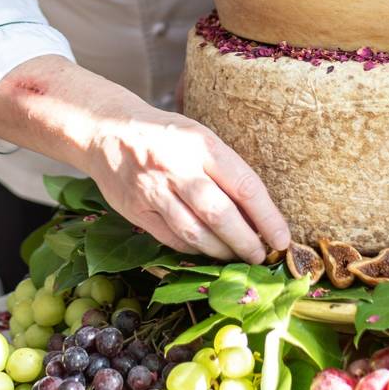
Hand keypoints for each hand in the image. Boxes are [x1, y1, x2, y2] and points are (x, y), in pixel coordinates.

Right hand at [0, 55, 290, 263]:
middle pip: (221, 216)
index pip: (245, 186)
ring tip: (237, 258)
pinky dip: (194, 250)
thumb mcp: (199, 137)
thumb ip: (225, 171)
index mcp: (201, 145)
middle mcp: (177, 168)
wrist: (107, 131)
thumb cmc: (165, 136)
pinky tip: (207, 252)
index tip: (282, 238)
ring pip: (195, 233)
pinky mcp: (137, 210)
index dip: (267, 218)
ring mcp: (154, 191)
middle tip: (261, 256)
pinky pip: (172, 239)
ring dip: (221, 252)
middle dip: (246, 242)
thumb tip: (259, 215)